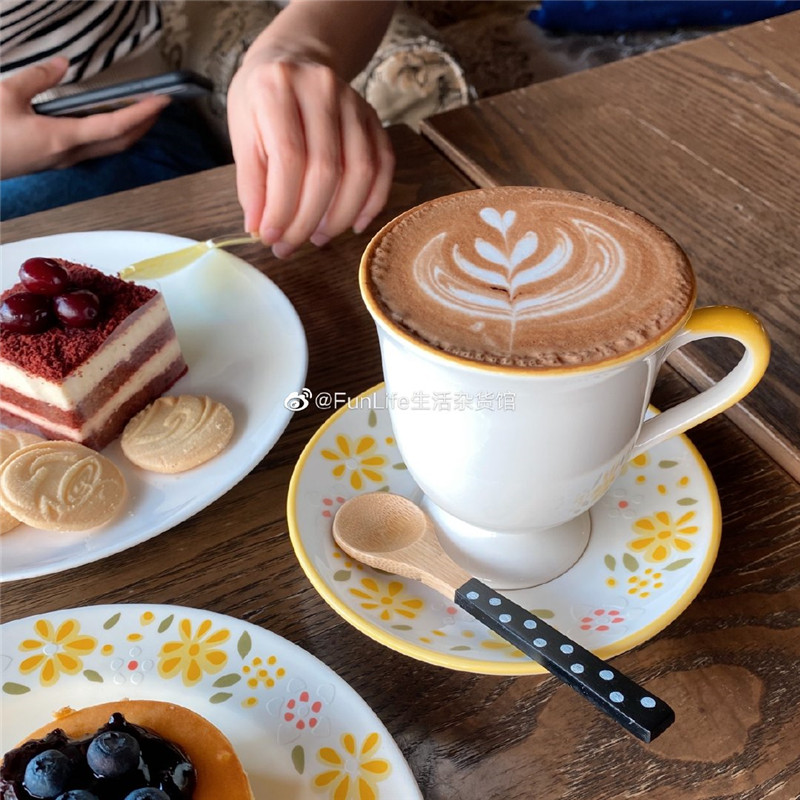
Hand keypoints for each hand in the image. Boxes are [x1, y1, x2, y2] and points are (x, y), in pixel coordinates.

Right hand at [0, 57, 170, 179]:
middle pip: (120, 142)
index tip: (160, 101)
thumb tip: (63, 64)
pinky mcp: (55, 159)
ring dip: (130, 131)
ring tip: (142, 111)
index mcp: (62, 138)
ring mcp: (63, 160)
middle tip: (159, 104)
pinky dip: (111, 134)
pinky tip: (111, 122)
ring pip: (109, 148)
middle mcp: (69, 154)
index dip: (140, 114)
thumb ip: (38, 77)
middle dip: (144, 124)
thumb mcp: (5, 95)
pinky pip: (94, 148)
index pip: (114, 126)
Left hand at [227, 54, 393, 257]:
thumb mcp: (242, 131)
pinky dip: (372, 202)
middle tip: (291, 245)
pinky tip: (353, 224)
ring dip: (340, 216)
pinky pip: (384, 167)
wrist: (296, 57)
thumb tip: (261, 229)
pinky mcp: (375, 119)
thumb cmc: (262, 100)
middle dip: (307, 219)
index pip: (288, 158)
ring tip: (318, 237)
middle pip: (325, 170)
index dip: (282, 206)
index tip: (271, 237)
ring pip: (360, 172)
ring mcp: (355, 103)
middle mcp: (321, 90)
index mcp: (277, 88)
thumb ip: (251, 181)